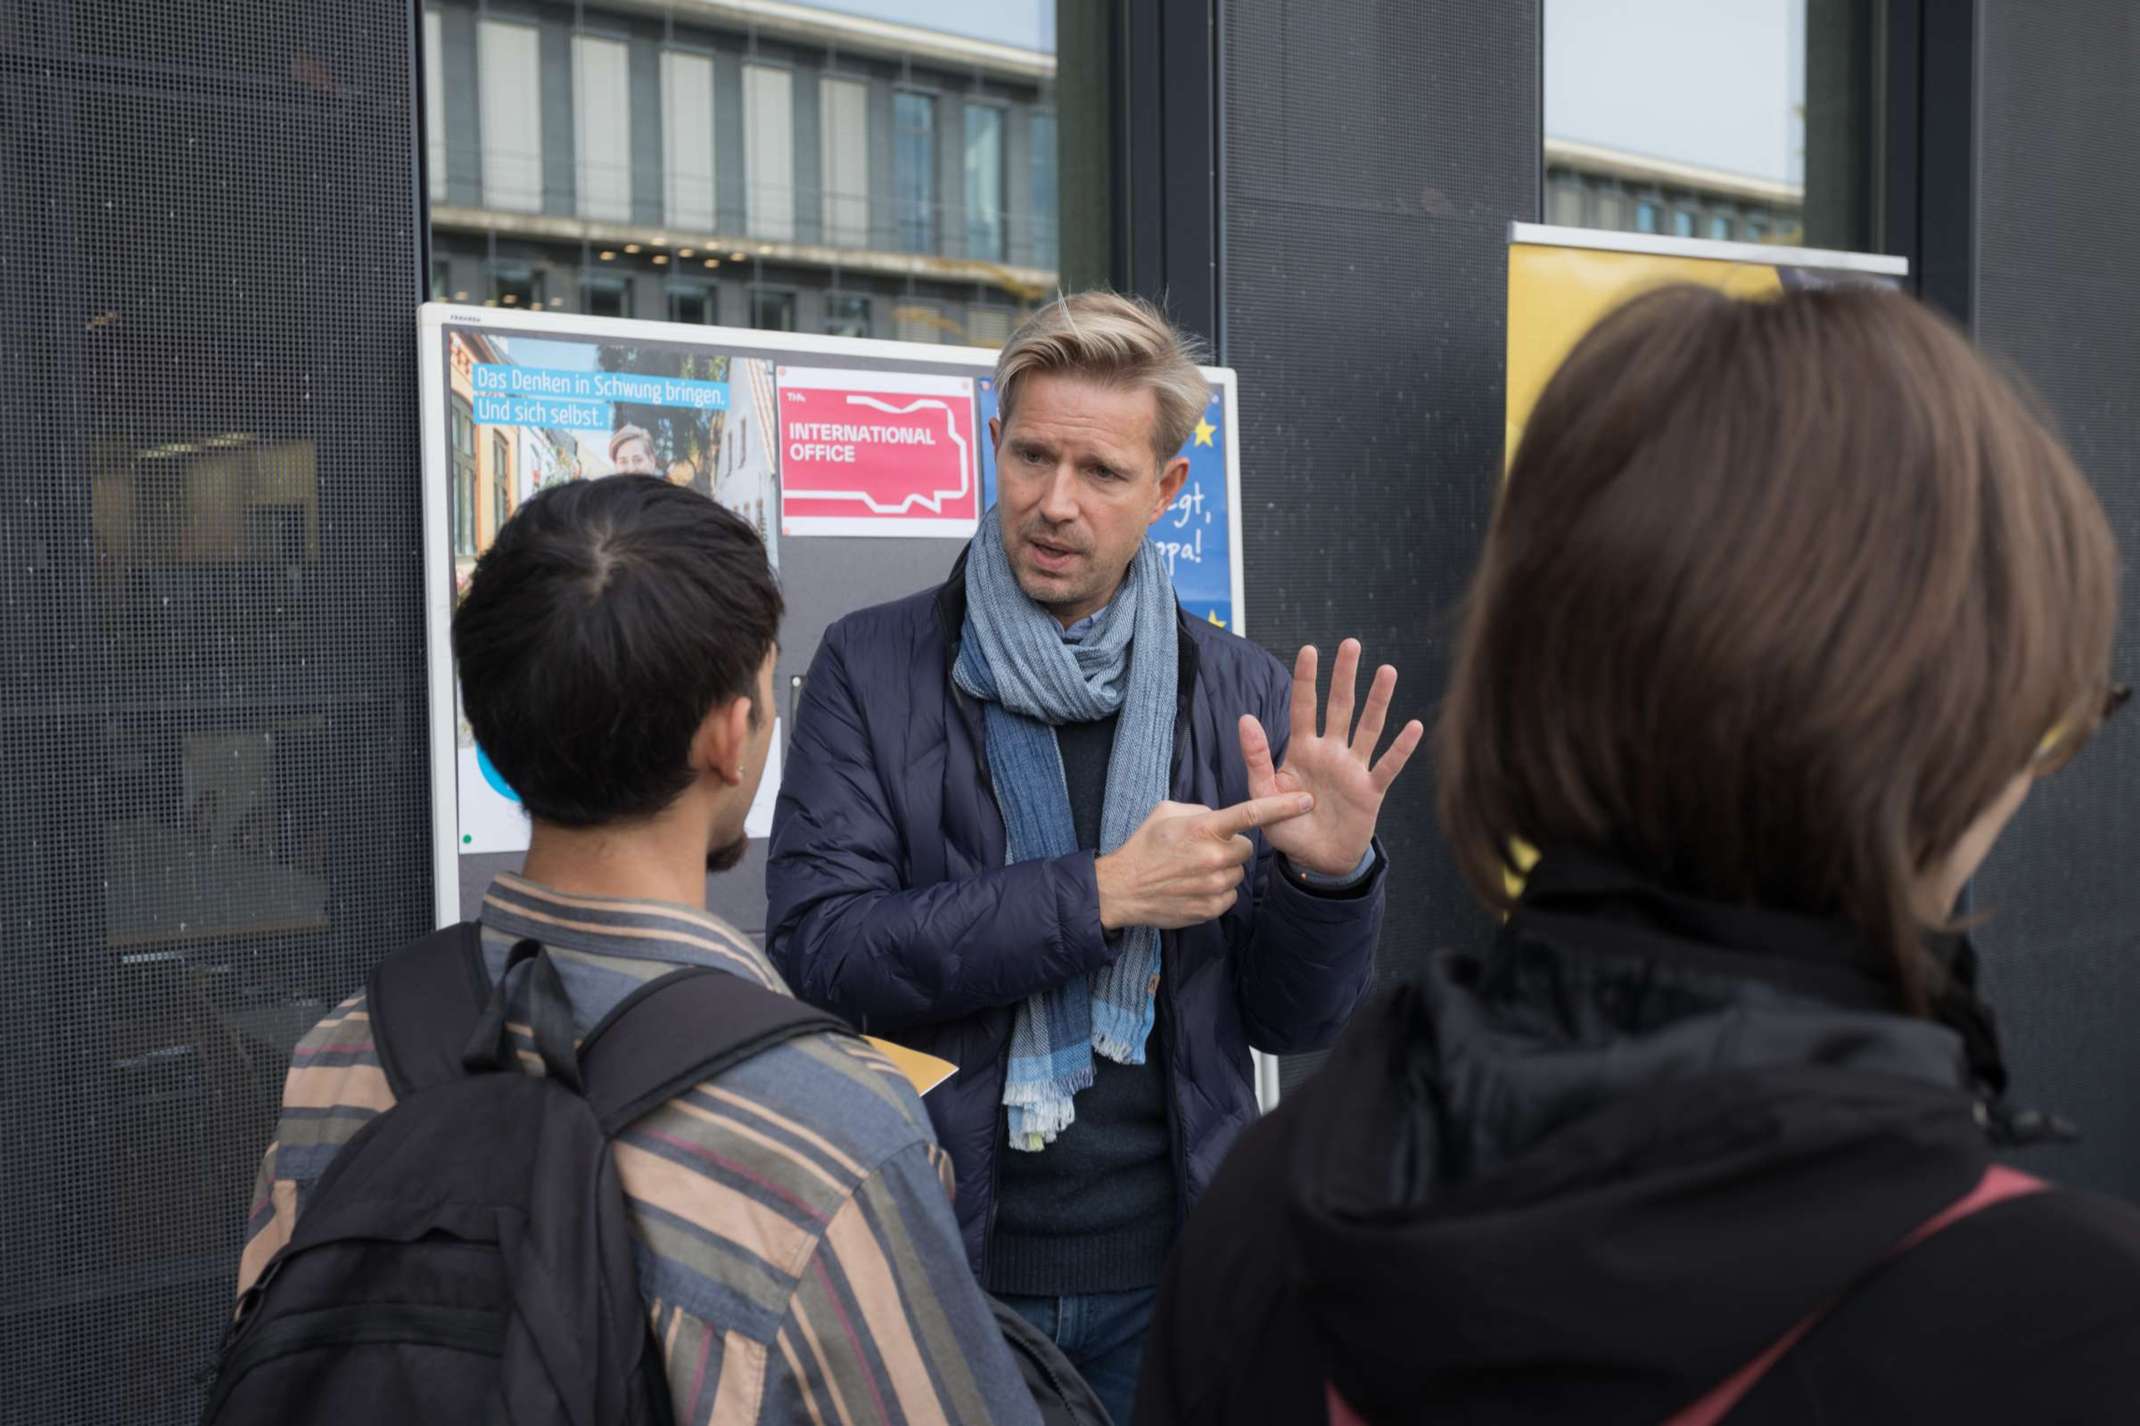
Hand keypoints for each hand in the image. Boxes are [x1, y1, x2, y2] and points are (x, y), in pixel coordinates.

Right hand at [1095, 795, 1315, 930]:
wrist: (1123, 889)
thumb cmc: (1144, 846)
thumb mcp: (1167, 812)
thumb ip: (1200, 811)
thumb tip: (1221, 818)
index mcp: (1204, 829)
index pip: (1252, 814)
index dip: (1283, 807)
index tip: (1307, 801)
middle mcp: (1214, 857)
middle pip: (1246, 848)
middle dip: (1231, 847)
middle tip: (1205, 850)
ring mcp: (1214, 886)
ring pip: (1238, 874)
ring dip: (1224, 870)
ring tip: (1194, 870)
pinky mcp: (1211, 909)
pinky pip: (1229, 896)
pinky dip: (1217, 891)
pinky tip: (1193, 887)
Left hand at [1240, 640, 1423, 877]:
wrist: (1314, 861)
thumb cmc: (1287, 826)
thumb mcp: (1262, 793)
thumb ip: (1257, 757)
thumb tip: (1245, 718)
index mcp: (1302, 750)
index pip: (1303, 707)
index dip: (1306, 679)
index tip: (1309, 649)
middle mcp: (1331, 752)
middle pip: (1339, 706)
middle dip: (1344, 675)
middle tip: (1351, 643)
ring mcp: (1353, 769)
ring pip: (1368, 727)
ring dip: (1378, 700)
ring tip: (1388, 671)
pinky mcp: (1371, 790)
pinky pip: (1388, 765)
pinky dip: (1401, 748)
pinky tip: (1414, 726)